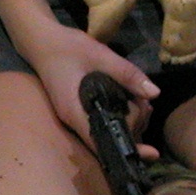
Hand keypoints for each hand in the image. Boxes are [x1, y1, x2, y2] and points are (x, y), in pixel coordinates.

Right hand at [20, 20, 157, 164]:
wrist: (41, 40)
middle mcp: (73, 120)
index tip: (150, 153)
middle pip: (106, 139)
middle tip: (148, 112)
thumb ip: (126, 74)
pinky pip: (99, 119)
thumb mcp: (100, 56)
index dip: (126, 149)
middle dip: (131, 131)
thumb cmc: (66, 48)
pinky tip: (129, 101)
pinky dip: (116, 114)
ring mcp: (74, 115)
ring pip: (103, 129)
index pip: (102, 142)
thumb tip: (155, 93)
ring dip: (125, 122)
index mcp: (75, 113)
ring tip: (142, 105)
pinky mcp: (77, 108)